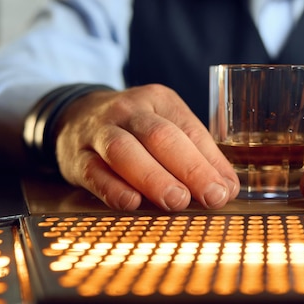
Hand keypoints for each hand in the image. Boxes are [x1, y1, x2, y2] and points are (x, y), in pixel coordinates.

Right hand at [54, 84, 239, 210]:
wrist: (77, 115)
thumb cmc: (135, 129)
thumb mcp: (166, 127)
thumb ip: (196, 155)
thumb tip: (227, 189)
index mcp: (160, 100)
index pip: (190, 130)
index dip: (211, 161)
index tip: (226, 190)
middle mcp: (129, 110)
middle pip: (161, 137)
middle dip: (190, 168)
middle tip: (210, 197)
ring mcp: (99, 131)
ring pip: (124, 151)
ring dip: (153, 178)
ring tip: (177, 201)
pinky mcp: (76, 156)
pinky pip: (93, 171)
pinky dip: (112, 188)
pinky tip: (131, 203)